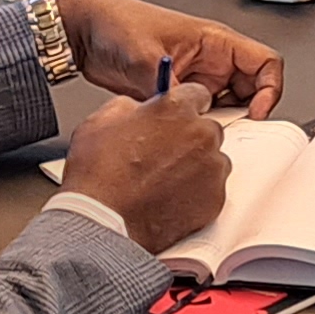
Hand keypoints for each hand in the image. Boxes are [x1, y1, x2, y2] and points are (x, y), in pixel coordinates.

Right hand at [62, 84, 228, 254]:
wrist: (103, 219)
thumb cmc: (99, 174)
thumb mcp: (101, 119)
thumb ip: (130, 106)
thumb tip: (137, 108)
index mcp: (176, 108)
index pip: (197, 94)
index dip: (184, 106)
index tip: (178, 116)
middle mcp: (201, 135)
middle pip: (207, 129)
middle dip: (189, 138)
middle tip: (162, 154)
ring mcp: (212, 168)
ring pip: (213, 160)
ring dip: (195, 166)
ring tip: (163, 180)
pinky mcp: (214, 199)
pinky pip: (212, 189)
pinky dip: (196, 193)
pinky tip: (169, 197)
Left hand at [65, 0, 286, 119]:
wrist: (85, 33)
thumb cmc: (116, 22)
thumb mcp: (145, 54)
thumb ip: (165, 86)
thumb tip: (179, 111)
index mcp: (215, 40)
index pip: (265, 63)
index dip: (269, 90)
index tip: (255, 112)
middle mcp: (211, 61)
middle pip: (251, 91)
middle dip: (243, 113)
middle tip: (223, 128)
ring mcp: (195, 78)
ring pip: (227, 107)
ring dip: (218, 122)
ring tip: (199, 129)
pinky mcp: (178, 94)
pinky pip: (200, 114)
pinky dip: (196, 126)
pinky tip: (181, 131)